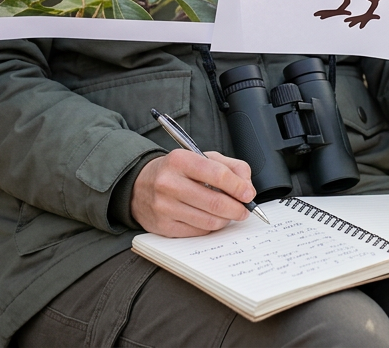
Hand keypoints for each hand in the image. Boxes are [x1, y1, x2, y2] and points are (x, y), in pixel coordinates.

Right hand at [131, 149, 255, 236]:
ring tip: (229, 213)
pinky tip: (211, 218)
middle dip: (237, 208)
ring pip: (209, 221)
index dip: (238, 187)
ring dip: (226, 219)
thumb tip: (247, 187)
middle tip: (244, 210)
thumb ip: (230, 166)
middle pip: (215, 202)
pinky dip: (211, 227)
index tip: (248, 194)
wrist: (139, 185)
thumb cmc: (176, 171)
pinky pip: (199, 232)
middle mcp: (169, 183)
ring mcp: (164, 206)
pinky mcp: (163, 226)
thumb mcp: (202, 158)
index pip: (218, 175)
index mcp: (180, 160)